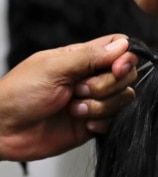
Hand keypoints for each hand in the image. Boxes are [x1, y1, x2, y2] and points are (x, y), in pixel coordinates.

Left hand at [0, 35, 137, 161]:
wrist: (4, 130)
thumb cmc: (19, 94)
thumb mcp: (54, 67)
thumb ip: (90, 56)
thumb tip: (123, 46)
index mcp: (81, 58)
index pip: (119, 48)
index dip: (125, 58)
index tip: (116, 68)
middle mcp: (91, 78)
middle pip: (127, 76)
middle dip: (107, 85)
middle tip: (78, 90)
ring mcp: (95, 101)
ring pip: (123, 99)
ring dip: (100, 106)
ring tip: (73, 109)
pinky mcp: (94, 123)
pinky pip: (115, 120)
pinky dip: (101, 123)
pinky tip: (81, 123)